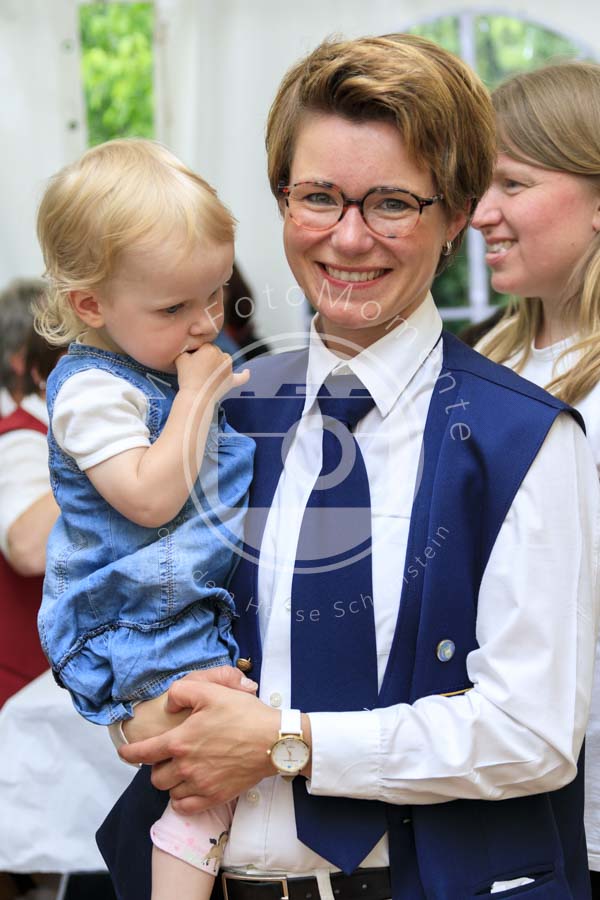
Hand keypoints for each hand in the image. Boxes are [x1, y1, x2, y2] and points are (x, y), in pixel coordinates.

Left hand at [119, 678, 279, 814]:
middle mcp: (185, 766)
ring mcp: (200, 785)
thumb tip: (170, 704)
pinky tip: (188, 789)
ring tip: (179, 772)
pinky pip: (185, 807)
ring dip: (170, 783)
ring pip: (169, 792)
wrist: (273, 740)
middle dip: (156, 767)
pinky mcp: (214, 797)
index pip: (143, 753)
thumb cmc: (243, 714)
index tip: (125, 753)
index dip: (129, 753)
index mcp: (180, 741)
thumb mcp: (211, 691)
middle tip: (166, 758)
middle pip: (155, 776)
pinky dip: (182, 800)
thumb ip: (183, 691)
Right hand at [175, 343, 248, 400]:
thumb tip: (191, 348)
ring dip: (219, 364)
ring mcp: (229, 369)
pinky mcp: (231, 380)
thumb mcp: (181, 358)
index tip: (191, 363)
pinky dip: (244, 375)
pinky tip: (247, 372)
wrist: (195, 396)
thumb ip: (186, 348)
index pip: (204, 346)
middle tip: (197, 371)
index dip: (197, 354)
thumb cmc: (187, 377)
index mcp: (210, 348)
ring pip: (224, 361)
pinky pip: (241, 377)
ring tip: (207, 375)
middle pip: (215, 352)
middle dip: (207, 359)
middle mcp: (222, 356)